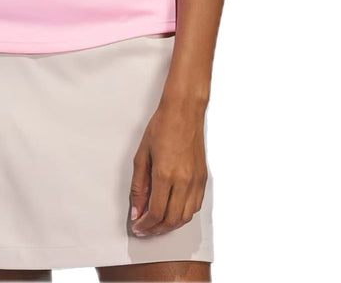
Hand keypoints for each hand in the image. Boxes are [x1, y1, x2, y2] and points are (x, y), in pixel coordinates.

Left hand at [129, 98, 207, 237]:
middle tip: (145, 229)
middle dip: (156, 229)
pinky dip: (184, 214)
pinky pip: (195, 206)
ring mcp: (196, 180)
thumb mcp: (142, 155)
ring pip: (186, 217)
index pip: (156, 212)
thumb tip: (137, 209)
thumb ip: (138, 186)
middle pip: (172, 219)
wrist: (184, 111)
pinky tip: (173, 211)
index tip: (138, 226)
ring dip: (171, 225)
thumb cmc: (162, 127)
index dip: (146, 224)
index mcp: (165, 174)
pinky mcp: (203, 178)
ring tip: (157, 223)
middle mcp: (183, 180)